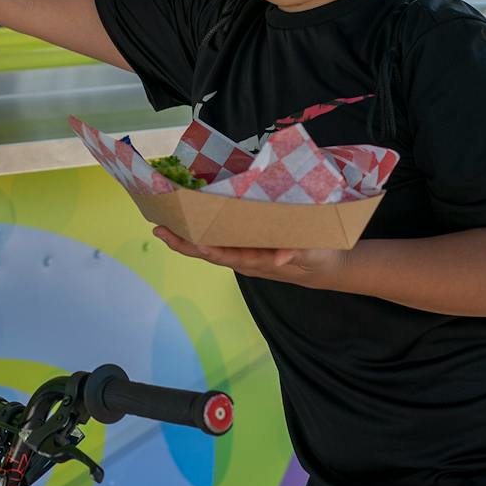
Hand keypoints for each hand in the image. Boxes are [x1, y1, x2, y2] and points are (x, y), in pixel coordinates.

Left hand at [152, 226, 344, 286]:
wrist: (325, 265)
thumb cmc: (319, 258)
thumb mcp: (313, 255)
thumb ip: (298, 254)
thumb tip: (280, 257)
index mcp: (259, 261)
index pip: (229, 257)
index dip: (212, 251)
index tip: (196, 245)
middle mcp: (245, 258)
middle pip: (209, 252)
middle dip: (184, 243)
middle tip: (159, 230)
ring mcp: (243, 251)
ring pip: (209, 244)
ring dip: (186, 236)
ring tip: (162, 223)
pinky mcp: (246, 242)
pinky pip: (218, 237)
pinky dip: (200, 228)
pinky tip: (185, 220)